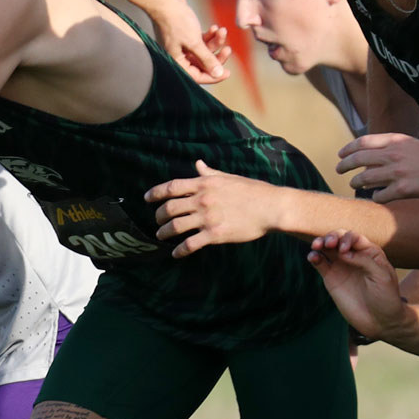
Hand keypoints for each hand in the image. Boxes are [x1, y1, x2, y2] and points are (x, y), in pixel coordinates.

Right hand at [145, 0, 228, 83]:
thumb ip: (207, 59)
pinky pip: (202, 41)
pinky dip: (209, 35)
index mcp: (177, 62)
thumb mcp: (194, 42)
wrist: (165, 0)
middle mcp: (179, 57)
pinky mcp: (186, 36)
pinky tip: (214, 27)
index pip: (197, 76)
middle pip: (202, 64)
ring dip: (215, 42)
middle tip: (228, 49)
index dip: (213, 76)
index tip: (227, 73)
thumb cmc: (176, 22)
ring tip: (222, 30)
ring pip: (204, 51)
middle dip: (216, 56)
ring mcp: (183, 46)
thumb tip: (218, 74)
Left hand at [145, 159, 282, 256]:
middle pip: (169, 208)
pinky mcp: (214, 234)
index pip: (171, 187)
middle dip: (158, 216)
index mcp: (204, 183)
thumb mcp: (229, 177)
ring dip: (164, 232)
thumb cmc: (253, 190)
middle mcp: (202, 199)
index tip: (146, 198)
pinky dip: (179, 251)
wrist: (271, 207)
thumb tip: (198, 164)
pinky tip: (175, 254)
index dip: (155, 193)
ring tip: (161, 235)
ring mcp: (207, 217)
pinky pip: (190, 244)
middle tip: (157, 221)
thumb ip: (210, 173)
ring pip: (175, 227)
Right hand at [307, 231, 408, 338]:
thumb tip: (342, 252)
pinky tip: (312, 257)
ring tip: (316, 246)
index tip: (344, 250)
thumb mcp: (382, 276)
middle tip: (329, 244)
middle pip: (339, 238)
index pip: (354, 238)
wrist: (380, 321)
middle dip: (332, 237)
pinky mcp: (331, 278)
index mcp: (369, 252)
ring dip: (320, 243)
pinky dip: (314, 257)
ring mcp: (341, 266)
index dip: (347, 239)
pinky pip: (320, 263)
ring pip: (327, 248)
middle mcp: (354, 256)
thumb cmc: (386, 297)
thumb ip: (364, 261)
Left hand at [335, 133, 418, 201]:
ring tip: (354, 185)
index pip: (363, 142)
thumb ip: (391, 148)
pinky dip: (376, 197)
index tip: (341, 155)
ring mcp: (397, 172)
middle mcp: (394, 154)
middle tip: (338, 170)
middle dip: (345, 166)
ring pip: (365, 179)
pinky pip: (380, 195)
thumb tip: (370, 158)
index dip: (348, 149)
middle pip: (359, 159)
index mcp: (396, 140)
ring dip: (356, 183)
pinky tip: (376, 197)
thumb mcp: (412, 145)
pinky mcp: (403, 189)